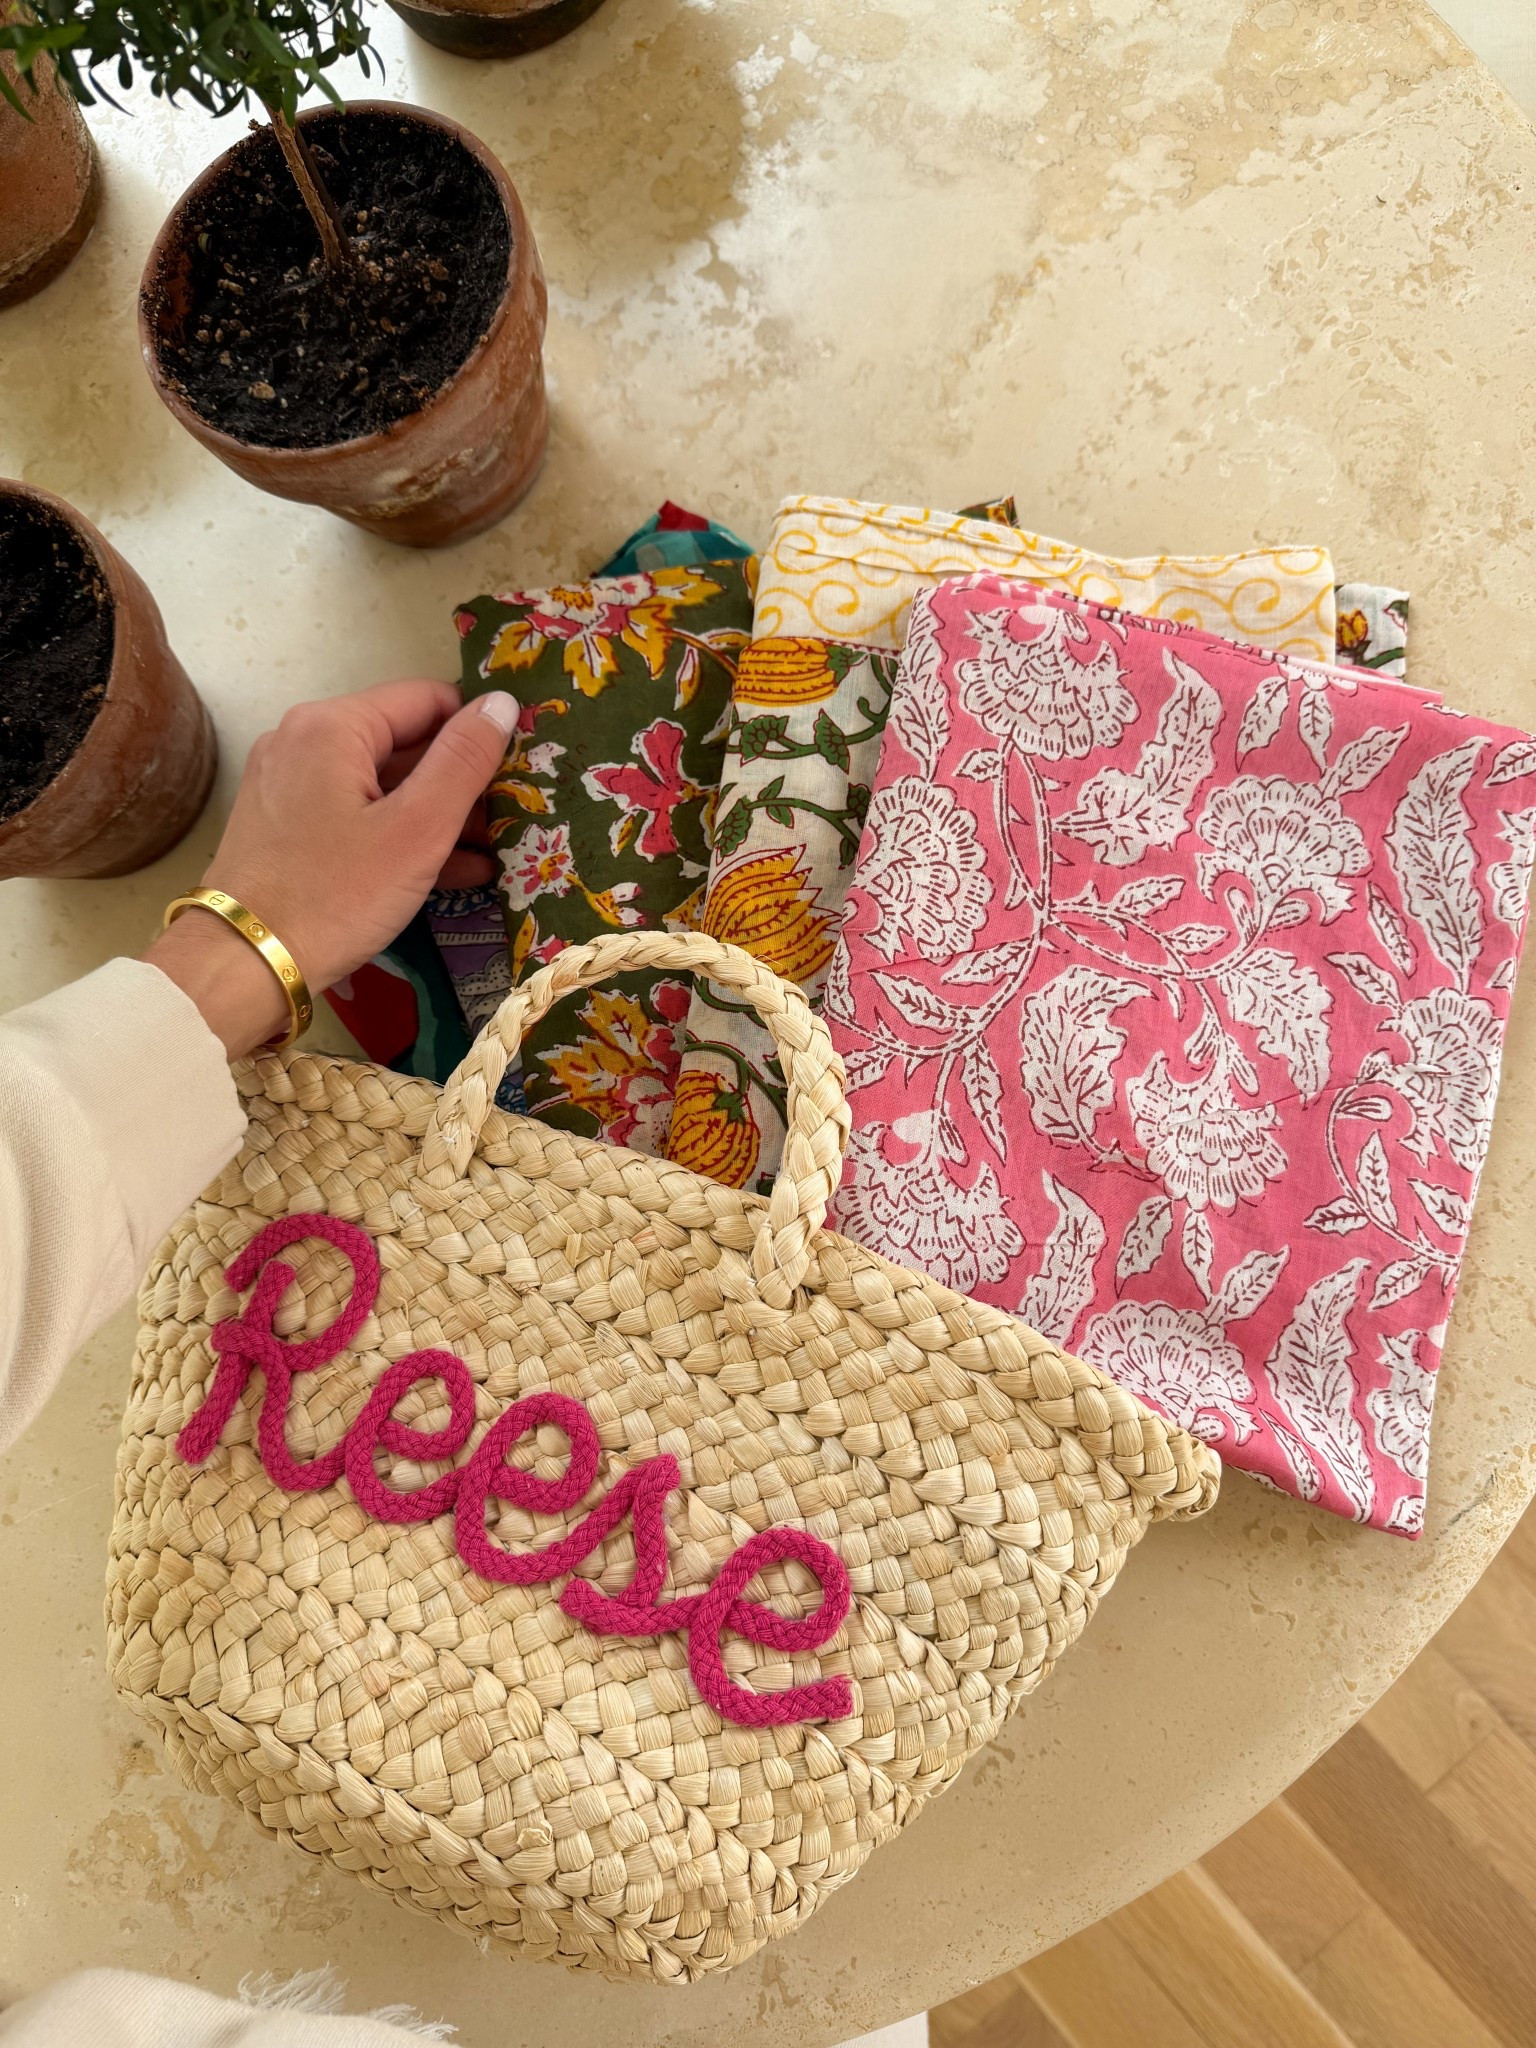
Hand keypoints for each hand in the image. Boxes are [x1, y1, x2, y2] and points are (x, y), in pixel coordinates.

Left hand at [145, 680, 516, 1058]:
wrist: (244, 964)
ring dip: (436, 811)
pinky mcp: (284, 823)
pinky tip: (448, 870)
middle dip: (460, 777)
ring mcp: (288, 781)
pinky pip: (355, 811)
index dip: (478, 728)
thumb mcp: (416, 830)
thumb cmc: (336, 895)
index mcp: (333, 725)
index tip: (520, 768)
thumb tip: (501, 702)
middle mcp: (303, 738)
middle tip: (513, 817)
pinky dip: (398, 831)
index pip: (426, 698)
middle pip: (403, 740)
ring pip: (381, 781)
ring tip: (493, 850)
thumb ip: (464, 761)